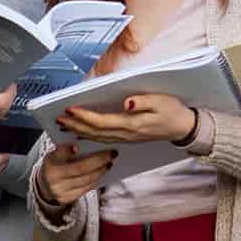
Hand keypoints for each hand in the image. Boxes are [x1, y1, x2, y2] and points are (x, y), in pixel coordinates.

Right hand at [37, 142, 113, 210]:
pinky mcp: (70, 199)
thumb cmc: (51, 166)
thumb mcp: (53, 154)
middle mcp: (57, 183)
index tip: (99, 149)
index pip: (72, 162)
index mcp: (52, 168)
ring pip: (87, 182)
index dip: (88, 157)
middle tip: (112, 154)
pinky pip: (87, 189)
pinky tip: (101, 173)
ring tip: (109, 163)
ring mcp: (64, 193)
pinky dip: (96, 180)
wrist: (44, 186)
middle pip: (83, 172)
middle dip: (100, 162)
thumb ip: (63, 149)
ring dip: (101, 172)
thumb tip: (77, 147)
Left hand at [54, 93, 195, 144]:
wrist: (182, 127)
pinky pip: (103, 139)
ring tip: (63, 125)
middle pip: (95, 132)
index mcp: (132, 124)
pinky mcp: (127, 138)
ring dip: (79, 132)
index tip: (70, 109)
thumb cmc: (172, 111)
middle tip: (58, 118)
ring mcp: (126, 138)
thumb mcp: (161, 101)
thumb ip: (143, 102)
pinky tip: (81, 134)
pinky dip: (89, 136)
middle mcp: (126, 134)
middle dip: (75, 125)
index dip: (85, 116)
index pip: (102, 121)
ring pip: (97, 137)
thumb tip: (126, 103)